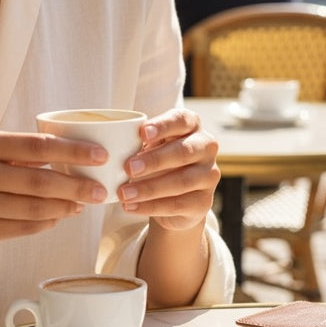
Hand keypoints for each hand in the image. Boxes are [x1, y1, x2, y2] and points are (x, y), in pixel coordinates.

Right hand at [0, 130, 108, 253]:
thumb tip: (66, 160)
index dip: (74, 151)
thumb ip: (13, 154)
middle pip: (42, 180)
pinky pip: (22, 228)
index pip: (38, 145)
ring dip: (65, 208)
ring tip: (82, 205)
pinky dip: (45, 223)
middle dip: (78, 186)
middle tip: (101, 190)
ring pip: (35, 208)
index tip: (100, 155)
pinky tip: (58, 218)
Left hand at [119, 108, 219, 230]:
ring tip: (124, 193)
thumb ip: (139, 142)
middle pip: (183, 152)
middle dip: (154, 160)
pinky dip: (150, 207)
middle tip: (128, 168)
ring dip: (149, 188)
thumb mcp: (150, 145)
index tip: (142, 133)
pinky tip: (131, 207)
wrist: (174, 195)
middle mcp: (206, 147)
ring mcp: (209, 175)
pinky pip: (177, 205)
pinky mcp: (204, 202)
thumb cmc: (158, 158)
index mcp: (192, 126)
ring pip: (181, 181)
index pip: (181, 120)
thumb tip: (116, 148)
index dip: (163, 126)